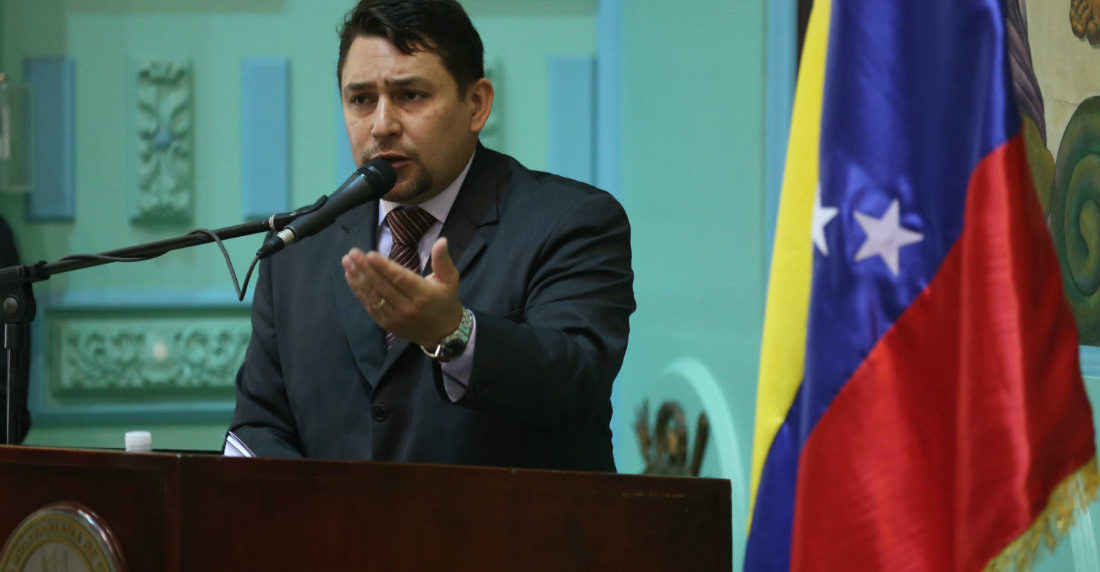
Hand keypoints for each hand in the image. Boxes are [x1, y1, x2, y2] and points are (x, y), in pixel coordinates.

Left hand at [342, 237, 463, 346]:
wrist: (444, 334)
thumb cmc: (446, 302)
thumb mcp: (451, 280)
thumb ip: (443, 260)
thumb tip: (442, 240)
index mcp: (423, 294)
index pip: (400, 279)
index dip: (384, 267)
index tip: (370, 254)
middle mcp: (407, 307)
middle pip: (382, 286)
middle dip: (365, 268)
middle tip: (353, 253)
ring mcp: (395, 317)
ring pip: (373, 296)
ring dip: (358, 278)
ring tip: (347, 261)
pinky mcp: (387, 324)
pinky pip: (370, 306)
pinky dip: (359, 291)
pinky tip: (351, 277)